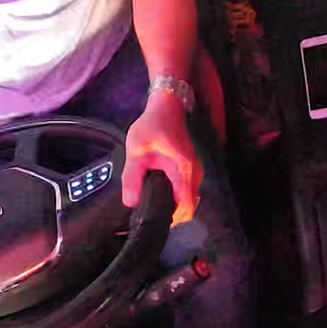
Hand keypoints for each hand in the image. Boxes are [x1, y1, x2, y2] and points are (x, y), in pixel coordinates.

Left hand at [121, 91, 203, 225]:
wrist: (166, 106)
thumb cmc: (153, 126)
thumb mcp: (137, 151)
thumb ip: (132, 178)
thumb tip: (131, 203)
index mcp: (185, 172)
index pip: (187, 208)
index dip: (172, 220)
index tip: (154, 221)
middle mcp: (195, 175)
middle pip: (188, 208)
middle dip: (170, 215)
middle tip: (147, 214)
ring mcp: (194, 173)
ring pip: (187, 201)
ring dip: (171, 206)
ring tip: (149, 205)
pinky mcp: (189, 171)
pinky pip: (185, 192)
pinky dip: (173, 197)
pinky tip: (156, 194)